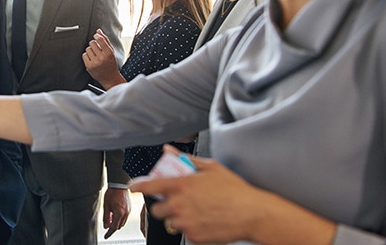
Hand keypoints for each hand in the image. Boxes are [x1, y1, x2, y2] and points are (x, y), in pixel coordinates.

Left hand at [82, 29, 126, 88]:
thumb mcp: (111, 51)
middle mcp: (102, 57)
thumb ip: (105, 40)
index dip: (96, 36)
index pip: (100, 39)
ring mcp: (95, 62)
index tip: (96, 36)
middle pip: (92, 43)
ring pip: (87, 49)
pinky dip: (87, 56)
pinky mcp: (89, 66)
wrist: (110, 78)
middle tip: (97, 48)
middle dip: (93, 44)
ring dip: (90, 50)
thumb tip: (98, 30)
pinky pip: (84, 55)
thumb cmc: (111, 63)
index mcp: (109, 53)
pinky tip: (92, 59)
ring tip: (95, 55)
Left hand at [101, 187, 130, 238]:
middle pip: (118, 226)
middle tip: (107, 224)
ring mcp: (128, 211)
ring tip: (110, 217)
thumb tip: (105, 226)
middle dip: (112, 227)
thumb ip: (106, 217)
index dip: (109, 233)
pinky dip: (120, 218)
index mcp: (119, 213)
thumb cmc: (112, 193)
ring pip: (122, 222)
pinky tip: (115, 213)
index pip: (114, 227)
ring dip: (117, 222)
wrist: (119, 184)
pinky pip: (125, 217)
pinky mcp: (130, 208)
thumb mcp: (106, 206)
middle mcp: (125, 214)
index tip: (106, 236)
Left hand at [129, 146, 335, 244]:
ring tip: (197, 212)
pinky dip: (191, 228)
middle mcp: (179, 205)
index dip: (138, 186)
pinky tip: (206, 220)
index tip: (133, 187)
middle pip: (157, 210)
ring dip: (177, 218)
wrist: (252, 213)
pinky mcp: (193, 237)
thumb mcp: (211, 167)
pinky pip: (185, 233)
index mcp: (180, 185)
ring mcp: (185, 223)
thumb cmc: (234, 189)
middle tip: (177, 202)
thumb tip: (169, 150)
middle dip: (163, 206)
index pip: (150, 186)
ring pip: (170, 223)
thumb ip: (186, 159)